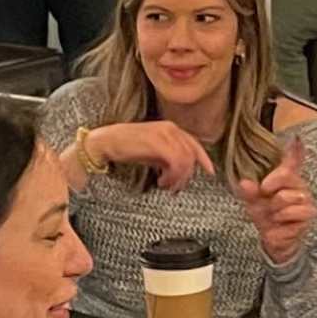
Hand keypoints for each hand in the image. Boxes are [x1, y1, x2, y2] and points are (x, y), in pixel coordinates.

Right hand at [80, 121, 211, 189]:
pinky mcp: (158, 142)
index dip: (204, 159)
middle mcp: (171, 129)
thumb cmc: (127, 148)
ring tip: (165, 186)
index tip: (210, 172)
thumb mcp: (153, 152)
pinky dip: (172, 176)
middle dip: (187, 176)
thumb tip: (181, 172)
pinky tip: (161, 182)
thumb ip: (169, 158)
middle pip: (192, 155)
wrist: (106, 142)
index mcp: (171, 129)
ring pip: (186, 161)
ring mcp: (165, 134)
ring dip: (178, 179)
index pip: (194, 144)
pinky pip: (176, 163)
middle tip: (174, 189)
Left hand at [234, 147, 316, 264]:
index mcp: (287, 178)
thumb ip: (249, 191)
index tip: (295, 140)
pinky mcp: (308, 218)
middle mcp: (300, 187)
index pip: (293, 160)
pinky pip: (292, 217)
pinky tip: (279, 227)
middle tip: (267, 204)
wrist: (274, 240)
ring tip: (274, 217)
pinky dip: (280, 225)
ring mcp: (306, 202)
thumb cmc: (265, 215)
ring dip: (275, 212)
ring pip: (287, 200)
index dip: (295, 149)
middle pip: (285, 180)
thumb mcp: (252, 201)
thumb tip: (244, 182)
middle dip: (270, 194)